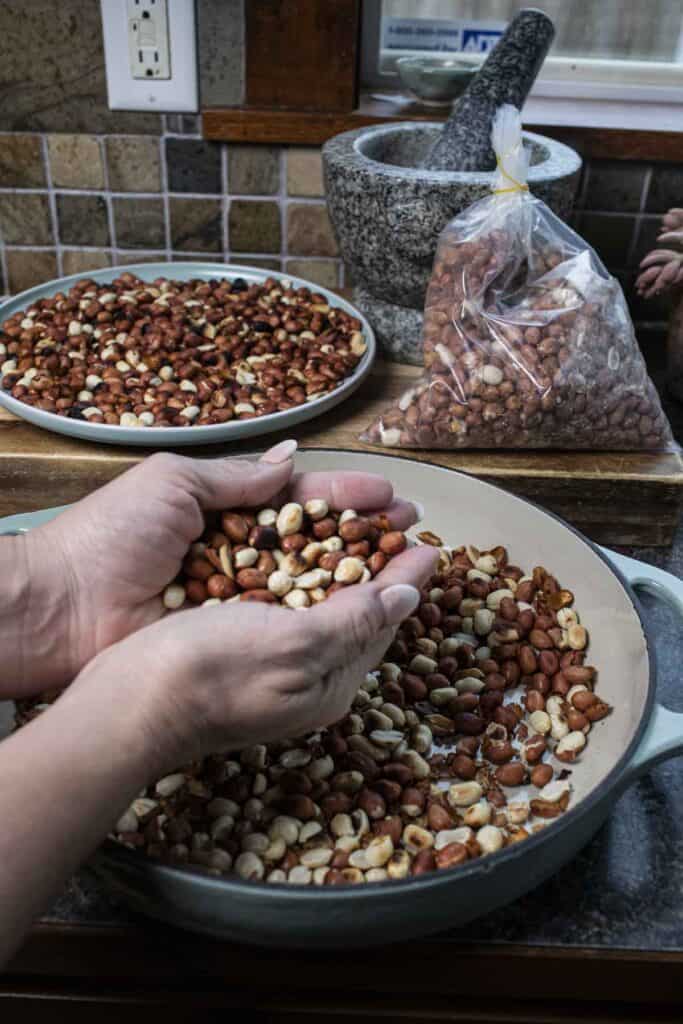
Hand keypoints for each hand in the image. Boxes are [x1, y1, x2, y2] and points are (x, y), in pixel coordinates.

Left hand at [12, 440, 421, 694]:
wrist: (61, 606)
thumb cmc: (110, 535)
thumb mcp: (172, 483)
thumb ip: (236, 477)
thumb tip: (293, 456)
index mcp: (225, 508)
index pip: (299, 497)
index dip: (345, 496)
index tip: (389, 495)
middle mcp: (239, 551)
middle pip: (315, 540)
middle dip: (364, 533)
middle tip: (413, 527)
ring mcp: (238, 596)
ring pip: (309, 583)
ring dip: (357, 574)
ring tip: (406, 563)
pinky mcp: (232, 634)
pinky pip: (286, 624)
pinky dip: (325, 617)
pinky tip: (365, 609)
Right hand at [70, 541, 437, 774]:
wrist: (126, 703)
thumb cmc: (209, 673)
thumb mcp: (293, 644)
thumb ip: (354, 620)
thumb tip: (409, 596)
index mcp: (330, 682)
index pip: (383, 620)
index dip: (406, 575)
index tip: (429, 539)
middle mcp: (308, 679)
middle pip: (358, 614)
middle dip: (380, 566)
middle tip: (399, 523)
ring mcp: (273, 668)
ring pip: (324, 608)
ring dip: (344, 566)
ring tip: (359, 528)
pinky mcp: (240, 652)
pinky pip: (288, 608)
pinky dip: (303, 576)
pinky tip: (299, 554)